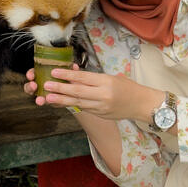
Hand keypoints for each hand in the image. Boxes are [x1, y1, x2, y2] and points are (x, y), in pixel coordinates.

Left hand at [34, 64, 162, 122]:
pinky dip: (71, 105)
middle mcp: (103, 94)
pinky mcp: (101, 115)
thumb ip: (93, 78)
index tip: (54, 72)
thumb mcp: (111, 77)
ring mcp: (101, 107)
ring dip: (62, 100)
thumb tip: (74, 74)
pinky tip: (61, 103)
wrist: (141, 104)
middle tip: (46, 85)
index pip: (83, 78)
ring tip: (48, 97)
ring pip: (78, 102)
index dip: (68, 75)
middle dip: (60, 88)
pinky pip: (84, 109)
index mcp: (106, 81)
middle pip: (78, 91)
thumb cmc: (127, 87)